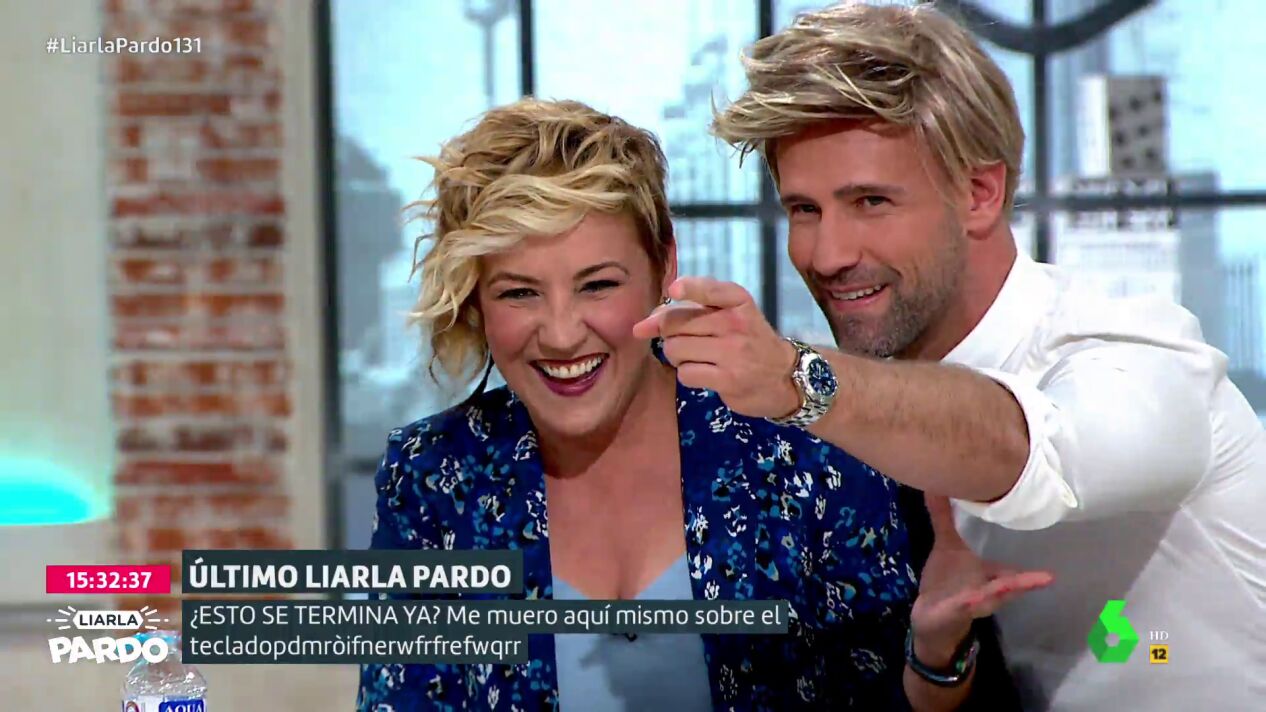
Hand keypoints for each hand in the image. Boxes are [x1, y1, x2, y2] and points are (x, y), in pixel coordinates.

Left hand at [633, 277, 799, 418]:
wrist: (782, 377)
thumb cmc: (747, 341)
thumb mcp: (733, 313)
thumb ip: (692, 307)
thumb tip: (646, 322)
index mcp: (737, 301)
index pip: (710, 289)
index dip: (689, 288)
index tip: (674, 290)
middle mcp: (736, 323)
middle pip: (675, 323)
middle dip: (668, 333)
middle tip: (683, 340)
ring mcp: (732, 352)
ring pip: (675, 349)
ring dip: (677, 356)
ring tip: (698, 357)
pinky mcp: (727, 379)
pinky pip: (685, 373)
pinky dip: (687, 374)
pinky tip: (705, 372)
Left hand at [911, 493, 1053, 665]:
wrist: (929, 617)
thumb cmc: (946, 580)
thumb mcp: (947, 546)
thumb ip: (944, 516)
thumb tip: (937, 483)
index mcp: (991, 577)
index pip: (1014, 573)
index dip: (1032, 573)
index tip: (1051, 568)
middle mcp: (986, 591)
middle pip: (1008, 586)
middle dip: (1025, 583)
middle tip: (1047, 578)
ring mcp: (970, 604)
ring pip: (988, 599)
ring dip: (1000, 594)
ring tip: (1012, 587)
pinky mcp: (951, 612)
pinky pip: (961, 608)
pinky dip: (966, 604)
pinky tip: (971, 599)